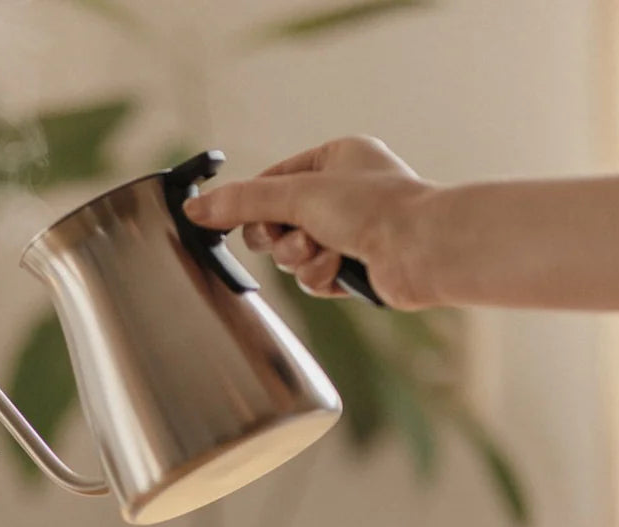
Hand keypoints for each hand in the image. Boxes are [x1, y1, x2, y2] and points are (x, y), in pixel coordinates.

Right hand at [183, 136, 434, 308]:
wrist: (422, 250)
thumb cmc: (375, 207)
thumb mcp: (298, 195)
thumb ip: (243, 203)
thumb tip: (195, 209)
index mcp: (335, 159)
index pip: (272, 181)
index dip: (252, 203)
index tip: (225, 219)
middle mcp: (343, 193)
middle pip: (278, 221)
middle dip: (280, 236)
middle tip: (288, 235)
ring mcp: (350, 232)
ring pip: (294, 254)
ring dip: (302, 257)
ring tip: (326, 251)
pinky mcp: (354, 267)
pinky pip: (314, 276)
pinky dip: (321, 275)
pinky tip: (341, 269)